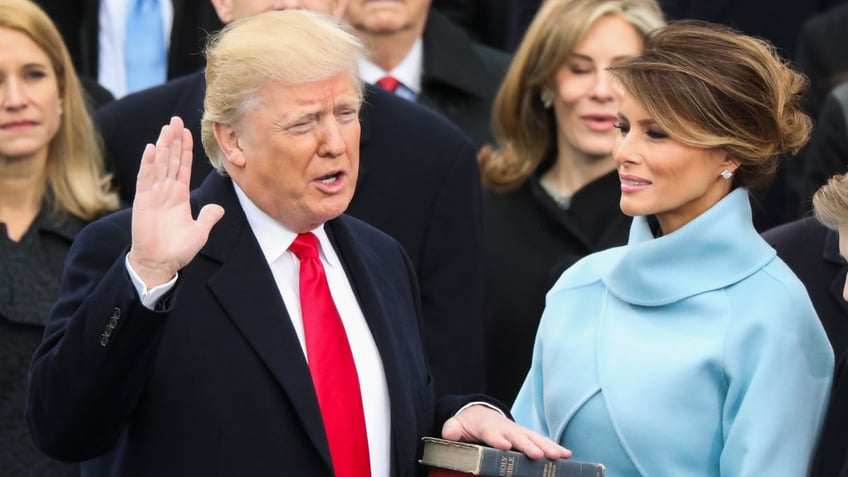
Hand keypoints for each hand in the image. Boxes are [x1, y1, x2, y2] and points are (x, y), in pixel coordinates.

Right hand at [128, 116, 223, 287]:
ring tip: (167, 127)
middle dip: (174, 140)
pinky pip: (146, 179)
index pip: (183, 166)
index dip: (185, 149)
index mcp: (179, 195)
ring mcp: (154, 194)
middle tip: (176, 119)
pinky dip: (148, 164)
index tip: (187, 131)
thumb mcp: (199, 232)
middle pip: (171, 160)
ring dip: (163, 146)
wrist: (159, 264)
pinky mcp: (143, 202)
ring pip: (160, 164)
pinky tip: (151, 149)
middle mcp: (166, 191)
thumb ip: (208, 217)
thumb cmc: (177, 250)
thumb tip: (219, 209)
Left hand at [442, 404, 571, 459]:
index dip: (497, 439)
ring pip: (534, 438)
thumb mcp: (456, 425)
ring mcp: (518, 431)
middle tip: (537, 455)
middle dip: (527, 445)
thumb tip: (449, 434)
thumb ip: (452, 429)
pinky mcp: (527, 436)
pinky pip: (541, 441)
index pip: (492, 432)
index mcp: (487, 426)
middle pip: (517, 436)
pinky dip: (554, 447)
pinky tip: (566, 455)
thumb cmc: (468, 424)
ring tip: (558, 456)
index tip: (505, 446)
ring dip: (546, 447)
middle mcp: (506, 427)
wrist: (480, 414)